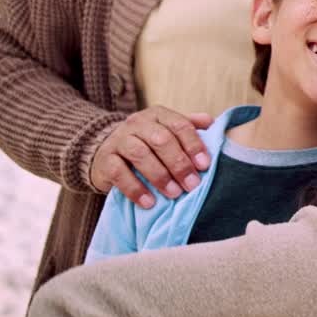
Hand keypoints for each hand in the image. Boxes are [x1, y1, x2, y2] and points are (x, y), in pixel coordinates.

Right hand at [89, 107, 213, 208]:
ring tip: (174, 193)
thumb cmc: (148, 144)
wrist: (106, 152)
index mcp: (158, 115)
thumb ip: (189, 126)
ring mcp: (119, 139)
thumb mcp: (168, 132)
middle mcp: (137, 123)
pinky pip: (119, 173)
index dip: (193, 145)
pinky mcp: (104, 159)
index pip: (179, 125)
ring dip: (160, 176)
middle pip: (161, 139)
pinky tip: (149, 202)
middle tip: (192, 184)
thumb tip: (212, 123)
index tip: (205, 165)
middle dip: (179, 163)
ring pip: (140, 154)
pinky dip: (135, 189)